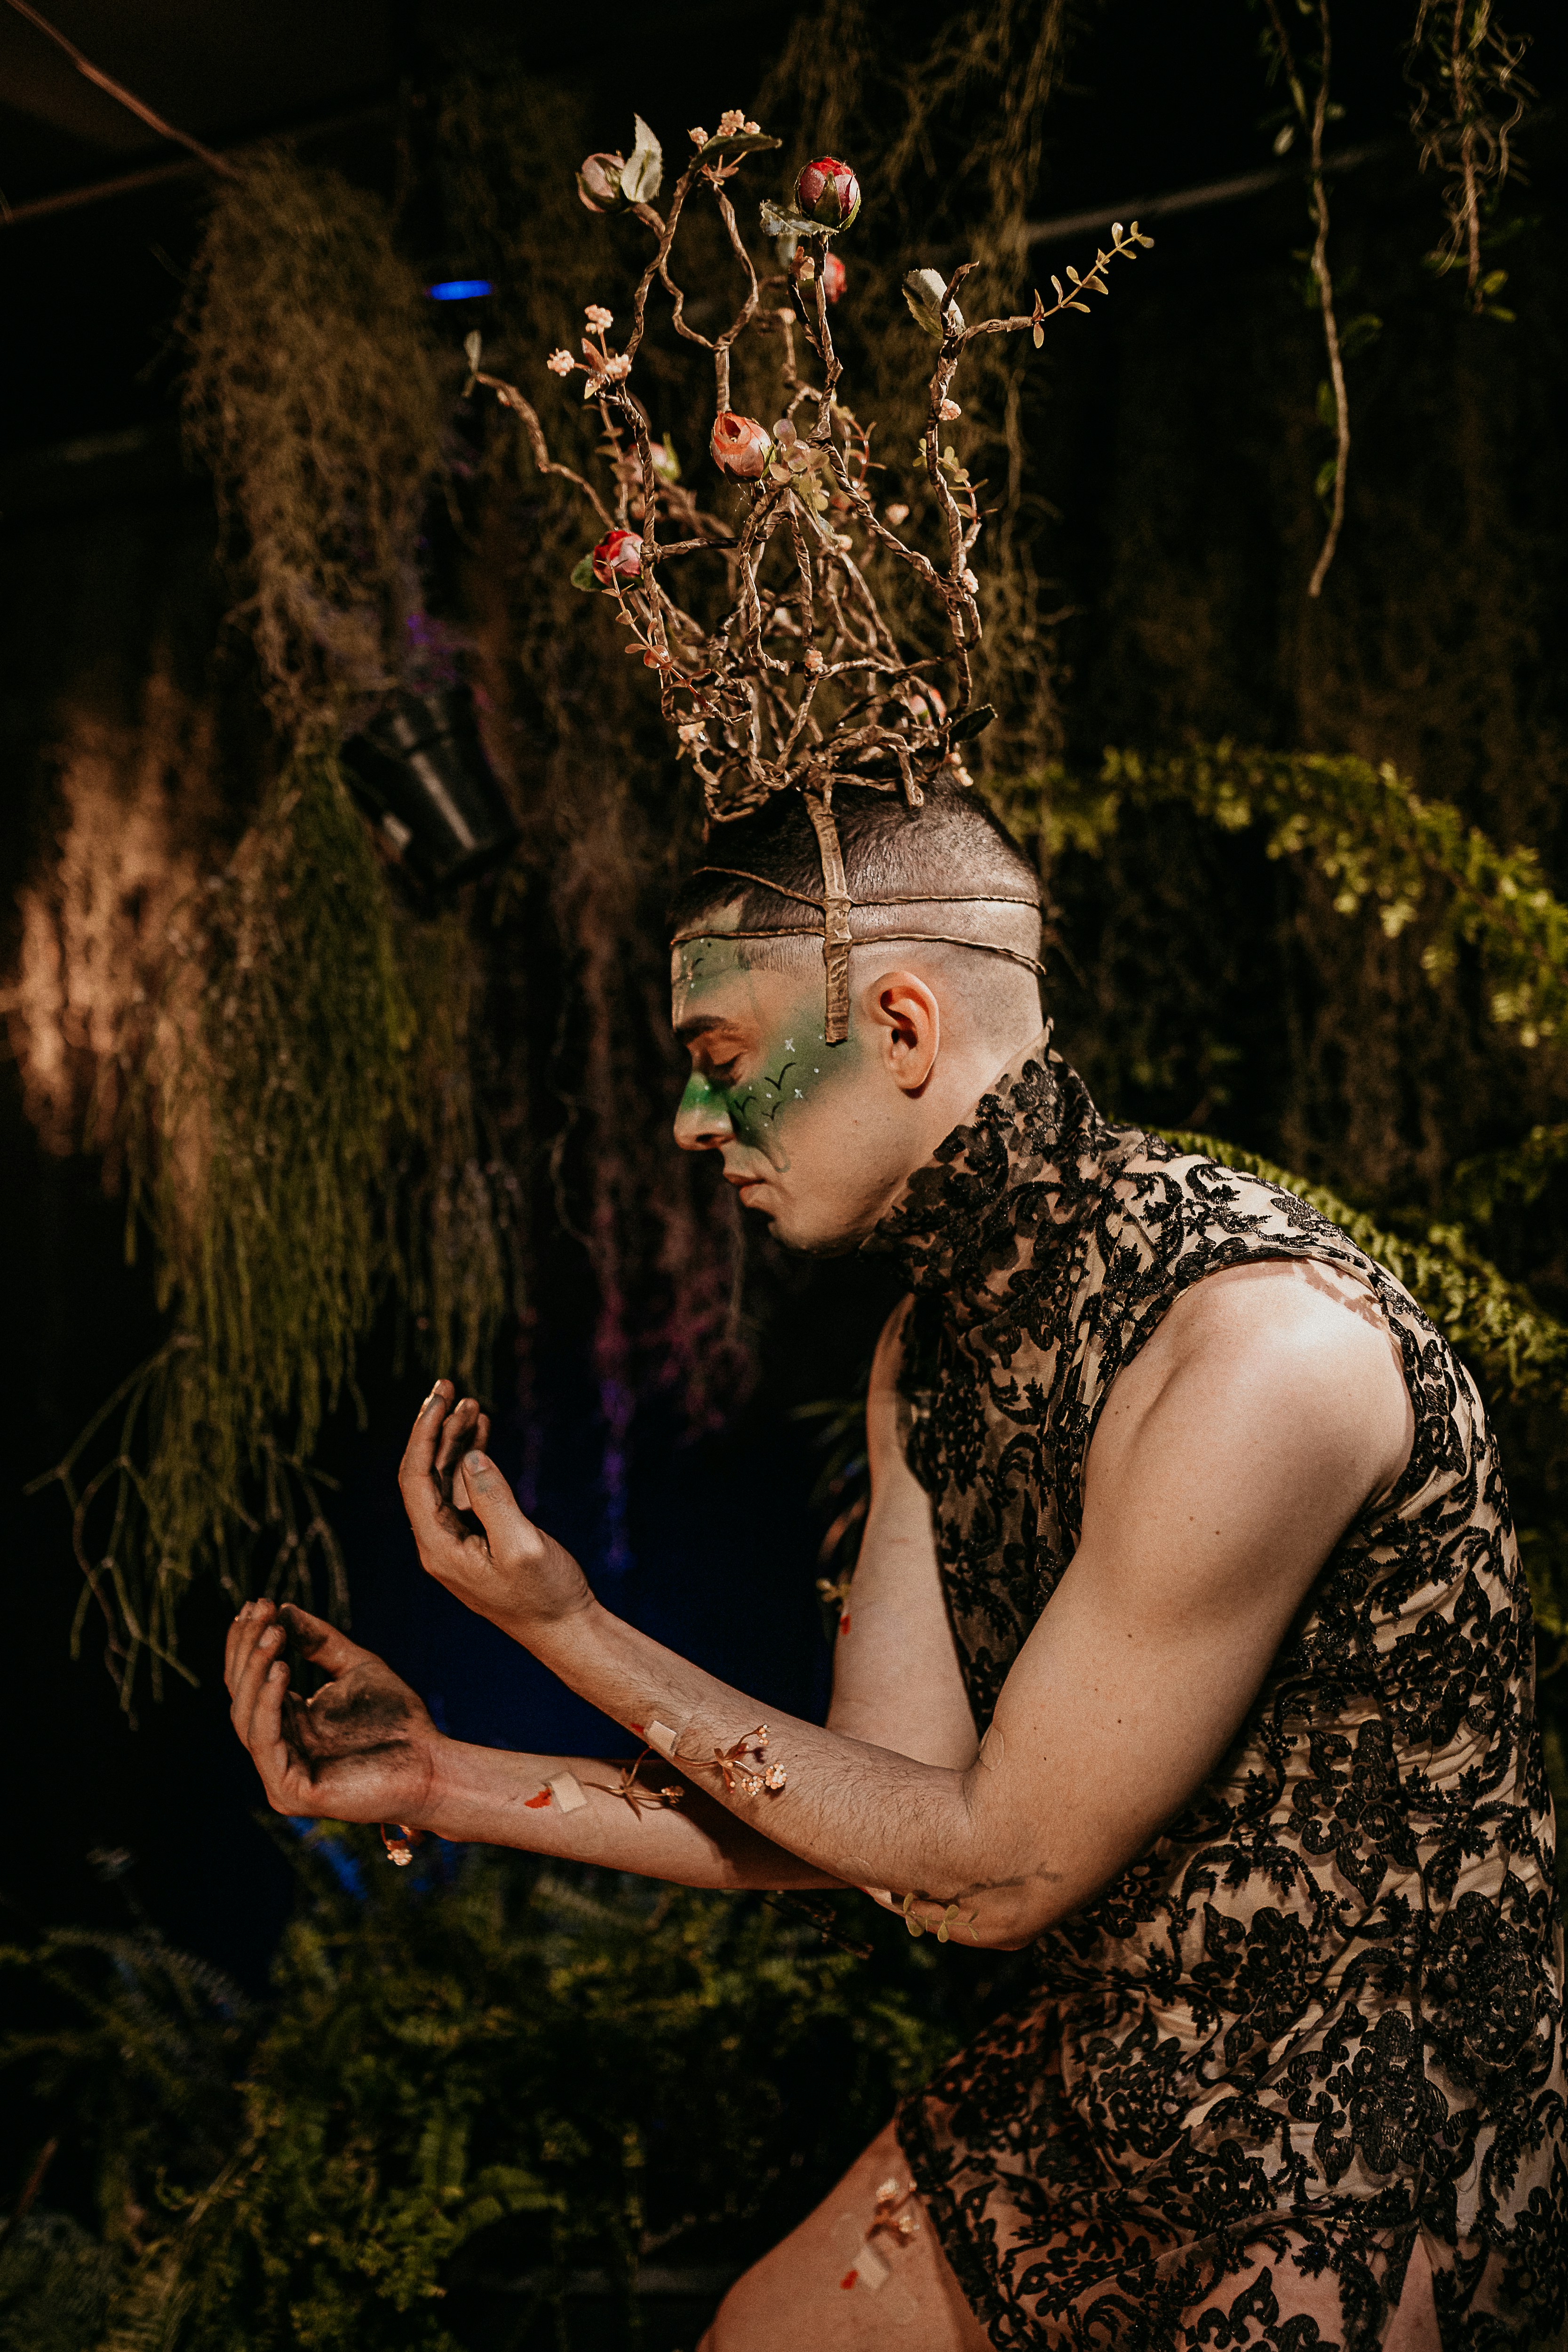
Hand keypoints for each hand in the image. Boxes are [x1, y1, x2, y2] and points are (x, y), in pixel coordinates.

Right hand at [224, 1599, 441, 1826]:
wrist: (430, 1763)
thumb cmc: (399, 1720)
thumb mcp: (355, 1667)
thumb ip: (319, 1642)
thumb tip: (283, 1608)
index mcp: (288, 1724)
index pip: (251, 1683)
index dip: (249, 1644)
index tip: (257, 1603)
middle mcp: (277, 1751)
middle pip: (243, 1696)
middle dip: (248, 1651)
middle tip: (260, 1611)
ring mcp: (280, 1776)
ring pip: (246, 1718)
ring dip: (256, 1671)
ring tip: (273, 1635)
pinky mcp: (290, 1792)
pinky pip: (265, 1742)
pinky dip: (268, 1703)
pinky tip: (281, 1670)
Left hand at [397, 1380, 595, 1645]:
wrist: (565, 1629)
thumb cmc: (547, 1594)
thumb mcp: (523, 1546)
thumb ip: (494, 1499)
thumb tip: (471, 1455)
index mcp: (439, 1548)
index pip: (415, 1479)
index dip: (423, 1435)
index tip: (439, 1400)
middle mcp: (438, 1543)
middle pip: (423, 1474)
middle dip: (435, 1429)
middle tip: (450, 1387)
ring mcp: (455, 1541)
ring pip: (444, 1479)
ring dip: (454, 1440)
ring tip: (470, 1402)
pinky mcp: (476, 1539)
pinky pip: (463, 1491)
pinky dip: (470, 1459)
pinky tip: (480, 1432)